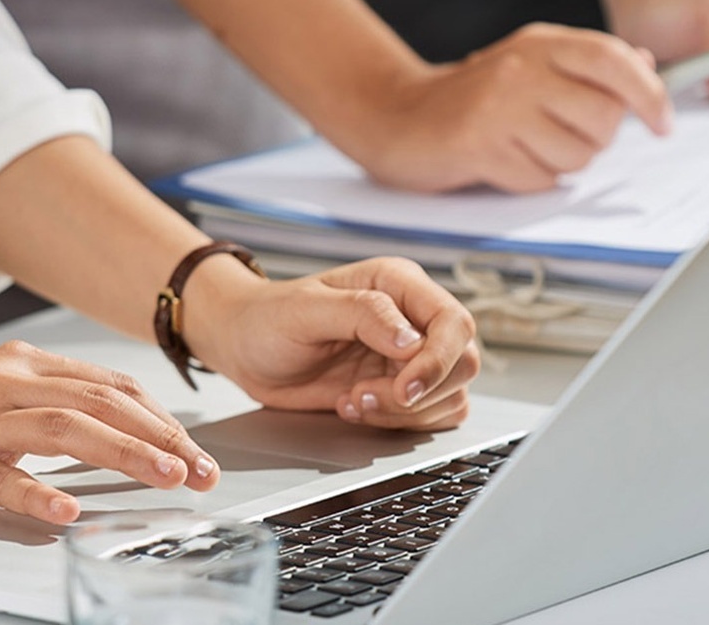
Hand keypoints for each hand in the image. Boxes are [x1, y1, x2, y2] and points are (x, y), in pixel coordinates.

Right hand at [0, 341, 216, 522]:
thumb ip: (48, 406)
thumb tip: (118, 429)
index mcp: (21, 367)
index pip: (112, 386)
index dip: (161, 417)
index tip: (196, 450)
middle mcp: (5, 384)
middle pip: (102, 402)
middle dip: (162, 436)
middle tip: (200, 469)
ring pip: (66, 427)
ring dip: (124, 453)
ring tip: (164, 477)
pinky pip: (0, 476)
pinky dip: (39, 490)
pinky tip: (68, 508)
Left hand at [188, 257, 480, 431]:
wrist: (245, 346)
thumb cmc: (268, 318)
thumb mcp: (306, 309)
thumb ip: (363, 315)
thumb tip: (413, 341)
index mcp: (399, 284)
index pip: (453, 323)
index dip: (439, 362)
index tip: (404, 388)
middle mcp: (413, 318)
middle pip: (463, 363)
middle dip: (420, 393)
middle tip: (365, 396)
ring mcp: (409, 356)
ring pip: (452, 394)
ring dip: (405, 412)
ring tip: (354, 401)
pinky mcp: (400, 388)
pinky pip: (431, 414)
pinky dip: (399, 423)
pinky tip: (356, 408)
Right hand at [358, 22, 673, 193]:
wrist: (398, 115)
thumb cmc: (474, 96)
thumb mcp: (529, 62)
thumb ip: (585, 63)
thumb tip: (643, 62)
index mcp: (541, 43)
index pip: (614, 60)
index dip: (650, 94)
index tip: (662, 124)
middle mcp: (523, 68)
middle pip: (603, 118)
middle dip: (594, 139)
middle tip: (560, 135)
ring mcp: (501, 107)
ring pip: (576, 155)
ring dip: (560, 163)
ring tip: (525, 146)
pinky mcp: (482, 146)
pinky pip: (540, 180)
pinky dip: (530, 180)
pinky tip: (503, 161)